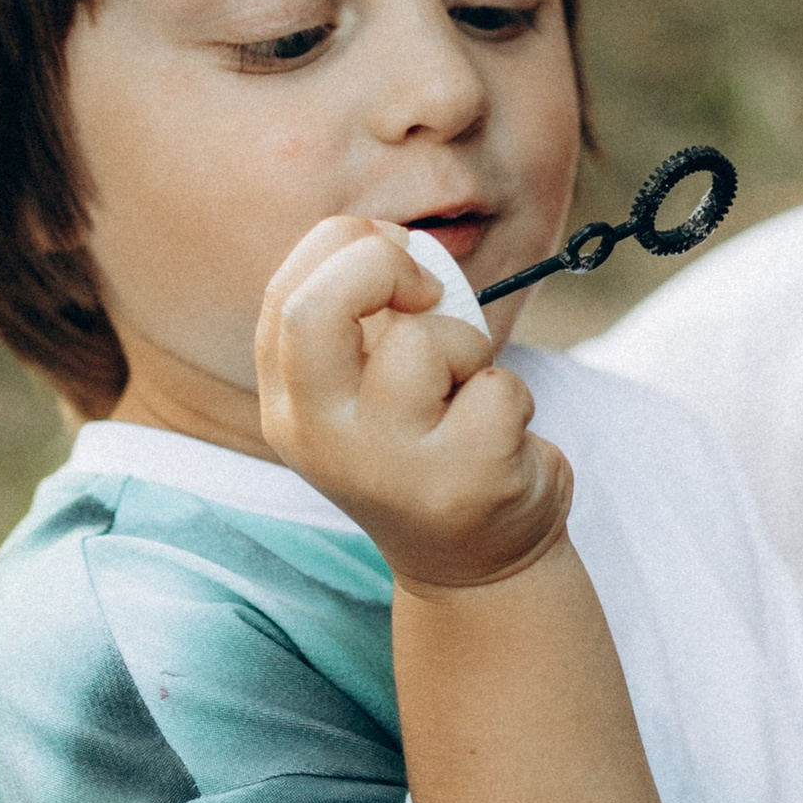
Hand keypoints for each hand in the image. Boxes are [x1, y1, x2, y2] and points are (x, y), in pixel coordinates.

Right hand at [256, 216, 569, 590]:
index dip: (349, 247)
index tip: (398, 260)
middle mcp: (320, 438)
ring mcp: (388, 465)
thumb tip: (395, 238)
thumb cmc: (423, 448)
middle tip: (429, 291)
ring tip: (468, 393)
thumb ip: (362, 317)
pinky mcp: (462, 480)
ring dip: (467, 346)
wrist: (474, 564)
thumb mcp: (368, 388)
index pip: (288, 291)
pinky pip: (498, 387)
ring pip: (423, 341)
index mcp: (288, 405)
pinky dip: (514, 397)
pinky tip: (502, 441)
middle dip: (382, 265)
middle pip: (315, 308)